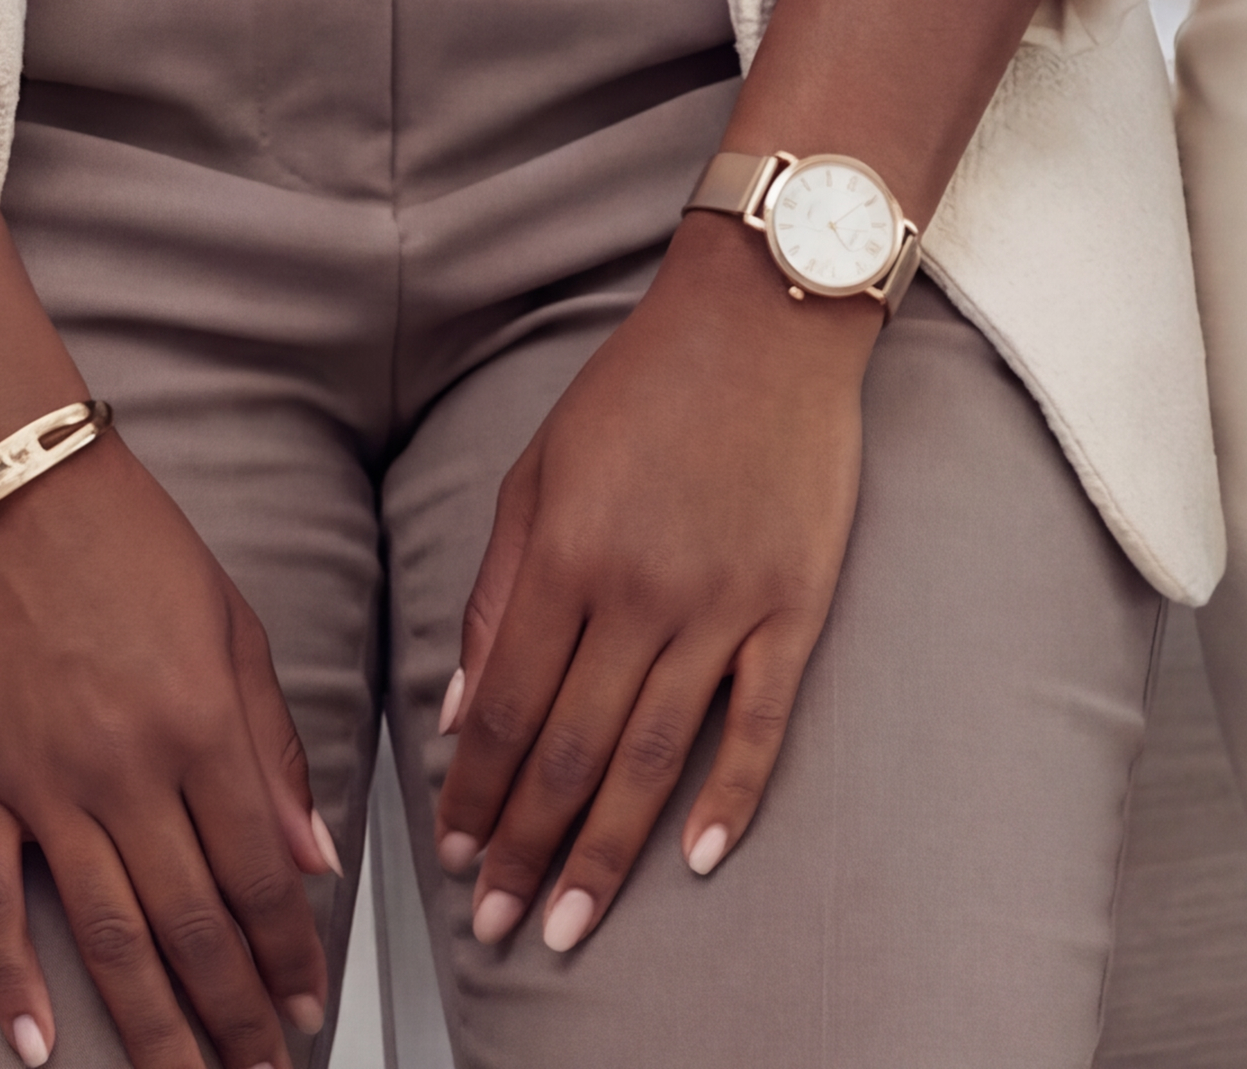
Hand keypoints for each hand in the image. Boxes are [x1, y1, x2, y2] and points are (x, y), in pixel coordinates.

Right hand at [0, 431, 340, 1067]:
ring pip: (107, 936)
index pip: (260, 874)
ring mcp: (43, 782)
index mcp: (201, 721)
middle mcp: (127, 766)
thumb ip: (272, 742)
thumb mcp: (231, 619)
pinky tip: (41, 1049)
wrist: (6, 478)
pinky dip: (13, 984)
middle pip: (190, 925)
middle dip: (233, 1015)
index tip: (307, 1010)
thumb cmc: (129, 539)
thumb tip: (312, 856)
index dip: (288, 954)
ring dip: (152, 1025)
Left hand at [433, 221, 873, 957]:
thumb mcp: (540, 468)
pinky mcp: (794, 604)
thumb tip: (457, 710)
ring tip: (567, 929)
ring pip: (653, 758)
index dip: (473, 792)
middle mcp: (639, 591)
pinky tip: (697, 860)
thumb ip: (498, 591)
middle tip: (494, 929)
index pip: (503, 707)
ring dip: (603, 854)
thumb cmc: (643, 385)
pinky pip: (760, 722)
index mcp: (566, 554)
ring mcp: (723, 604)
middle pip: (570, 753)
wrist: (767, 316)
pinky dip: (729, 798)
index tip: (452, 855)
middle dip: (523, 851)